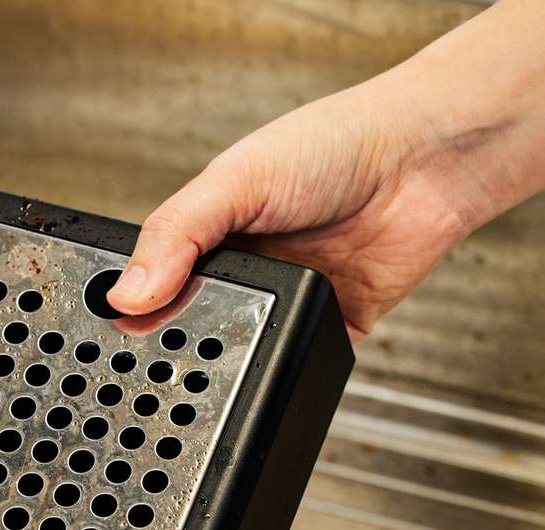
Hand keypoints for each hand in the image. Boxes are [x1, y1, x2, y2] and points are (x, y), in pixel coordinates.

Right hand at [106, 86, 463, 341]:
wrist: (425, 162)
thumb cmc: (337, 144)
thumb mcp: (237, 180)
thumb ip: (179, 233)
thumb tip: (128, 292)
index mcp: (211, 228)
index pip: (156, 278)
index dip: (138, 306)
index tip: (119, 332)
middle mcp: (246, 266)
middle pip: (195, 321)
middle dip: (183, 339)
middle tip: (162, 357)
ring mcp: (288, 299)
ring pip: (244, 350)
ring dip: (233, 359)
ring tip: (216, 361)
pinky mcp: (330, 326)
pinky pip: (299, 363)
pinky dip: (288, 372)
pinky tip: (273, 366)